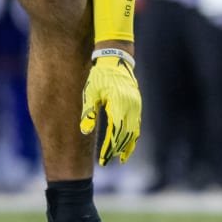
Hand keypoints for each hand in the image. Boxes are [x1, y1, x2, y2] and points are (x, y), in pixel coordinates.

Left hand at [78, 49, 141, 164]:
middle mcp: (131, 106)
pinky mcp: (137, 105)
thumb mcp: (90, 92)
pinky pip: (137, 125)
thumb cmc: (100, 76)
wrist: (115, 60)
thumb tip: (84, 131)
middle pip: (126, 134)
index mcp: (118, 103)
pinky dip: (133, 137)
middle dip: (116, 150)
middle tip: (106, 161)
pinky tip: (128, 145)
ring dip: (127, 146)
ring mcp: (136, 106)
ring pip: (134, 131)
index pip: (116, 132)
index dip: (110, 147)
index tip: (103, 159)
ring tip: (120, 159)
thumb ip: (88, 111)